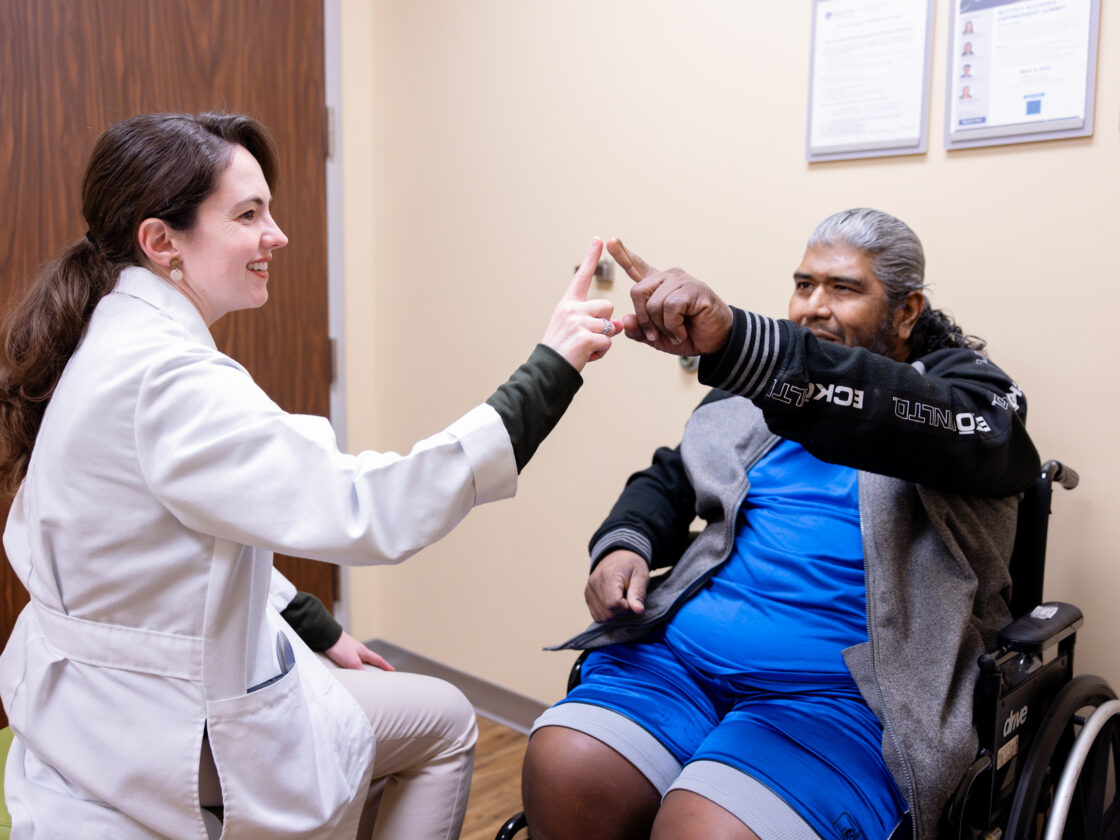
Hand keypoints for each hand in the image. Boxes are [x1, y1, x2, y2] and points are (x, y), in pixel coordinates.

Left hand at [324, 631, 395, 670]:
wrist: (325, 636)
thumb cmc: (339, 646)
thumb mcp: (352, 661)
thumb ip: (360, 670)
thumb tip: (368, 679)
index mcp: (363, 651)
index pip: (378, 660)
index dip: (386, 666)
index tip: (392, 671)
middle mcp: (358, 650)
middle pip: (370, 660)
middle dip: (375, 667)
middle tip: (380, 675)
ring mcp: (349, 650)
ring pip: (359, 661)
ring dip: (363, 668)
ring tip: (363, 676)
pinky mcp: (340, 652)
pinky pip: (349, 662)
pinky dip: (352, 667)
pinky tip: (348, 671)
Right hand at [541, 238, 621, 371]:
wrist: (548, 370)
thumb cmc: (563, 350)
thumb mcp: (577, 330)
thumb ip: (597, 322)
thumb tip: (619, 324)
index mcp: (568, 304)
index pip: (581, 277)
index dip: (591, 257)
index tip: (599, 239)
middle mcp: (571, 308)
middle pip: (608, 307)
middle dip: (605, 323)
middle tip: (586, 337)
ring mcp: (577, 322)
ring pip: (610, 326)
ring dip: (603, 340)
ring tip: (585, 347)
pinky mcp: (585, 337)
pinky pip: (607, 342)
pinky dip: (601, 352)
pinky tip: (586, 355)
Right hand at [585, 550, 649, 621]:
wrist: (618, 555)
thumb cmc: (632, 565)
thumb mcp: (641, 576)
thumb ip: (638, 593)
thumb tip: (638, 611)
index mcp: (607, 576)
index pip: (614, 604)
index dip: (626, 607)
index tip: (632, 598)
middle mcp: (593, 584)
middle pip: (608, 613)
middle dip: (622, 611)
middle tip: (628, 598)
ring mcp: (588, 590)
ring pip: (602, 617)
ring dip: (615, 614)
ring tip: (621, 599)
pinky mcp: (587, 596)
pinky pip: (597, 615)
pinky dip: (608, 614)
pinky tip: (614, 603)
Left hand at [606, 238, 733, 355]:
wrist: (715, 341)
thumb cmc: (688, 335)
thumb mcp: (657, 337)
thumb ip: (639, 330)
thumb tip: (625, 320)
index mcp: (657, 286)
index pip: (637, 267)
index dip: (623, 255)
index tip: (610, 241)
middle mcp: (668, 278)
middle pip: (637, 292)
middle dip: (644, 319)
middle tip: (657, 335)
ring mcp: (682, 281)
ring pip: (654, 303)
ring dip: (663, 326)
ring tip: (676, 332)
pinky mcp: (694, 289)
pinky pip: (671, 307)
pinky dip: (674, 326)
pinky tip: (683, 330)